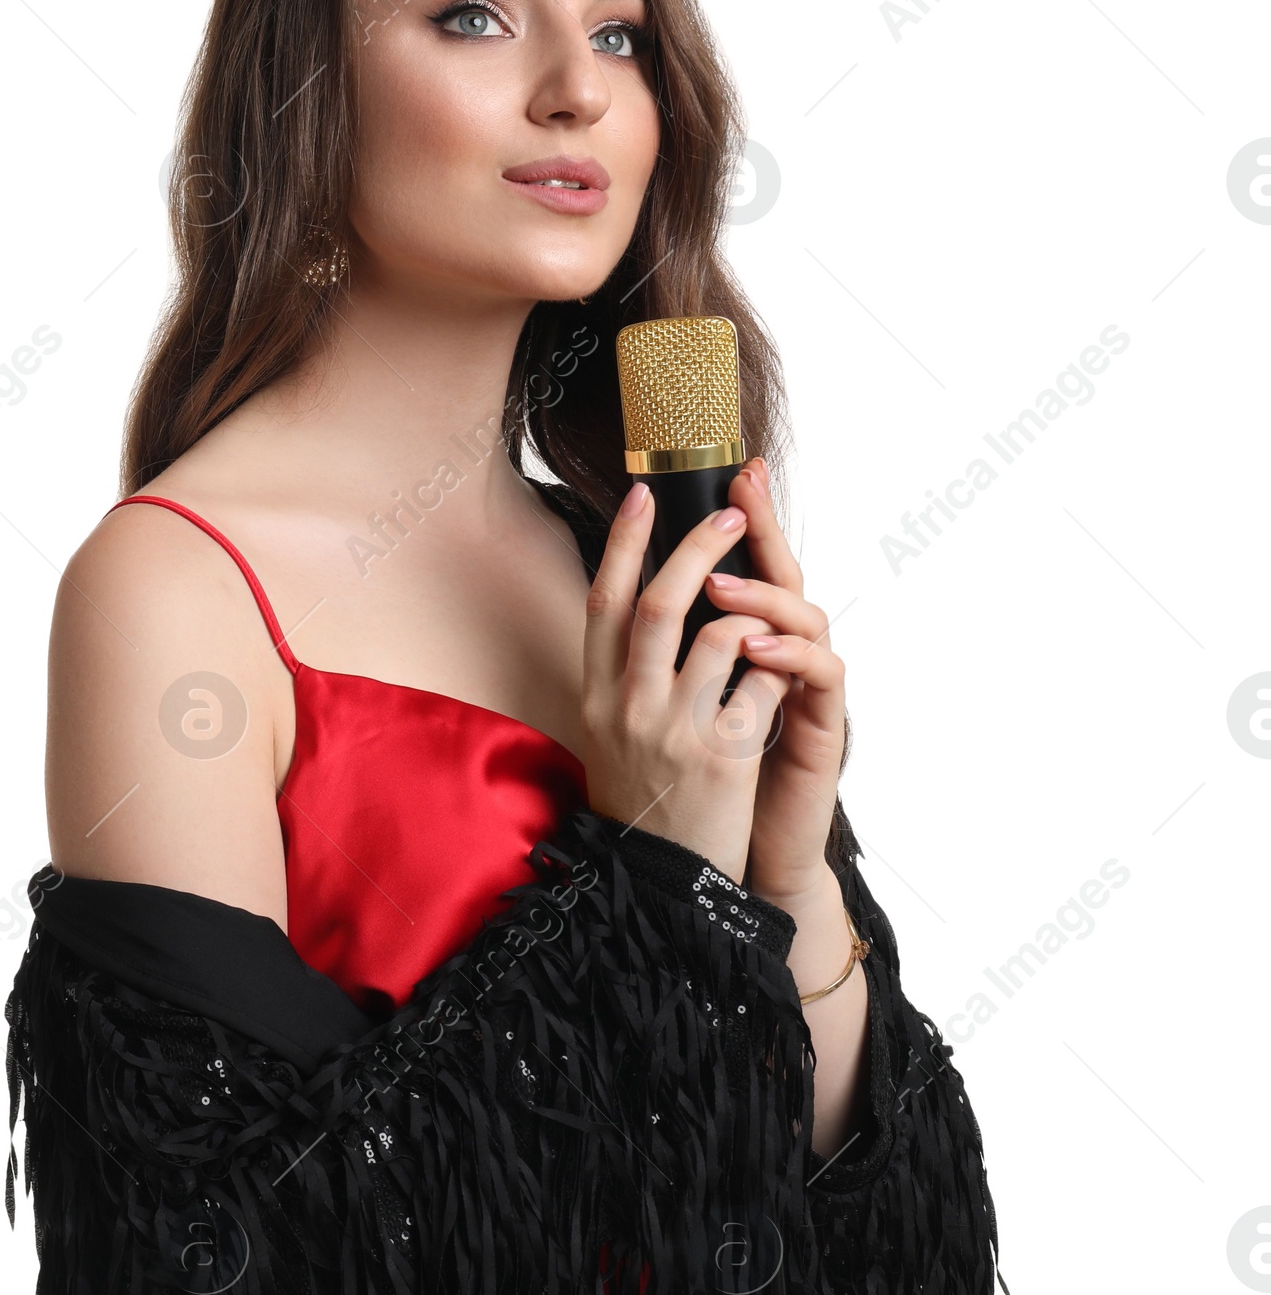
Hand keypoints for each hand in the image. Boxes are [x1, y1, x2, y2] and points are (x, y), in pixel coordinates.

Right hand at [579, 477, 786, 883]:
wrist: (664, 884)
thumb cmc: (643, 801)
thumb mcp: (611, 735)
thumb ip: (624, 674)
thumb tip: (649, 602)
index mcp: (595, 695)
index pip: (604, 600)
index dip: (625, 542)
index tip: (645, 494)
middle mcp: (627, 706)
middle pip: (658, 603)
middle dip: (697, 547)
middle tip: (730, 513)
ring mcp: (674, 731)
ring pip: (716, 635)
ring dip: (750, 605)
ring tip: (771, 597)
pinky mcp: (722, 758)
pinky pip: (760, 687)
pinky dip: (775, 665)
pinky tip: (782, 666)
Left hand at [704, 458, 845, 903]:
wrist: (742, 860)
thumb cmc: (708, 781)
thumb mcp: (679, 705)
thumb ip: (673, 653)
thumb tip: (629, 596)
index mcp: (745, 644)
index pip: (744, 568)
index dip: (741, 521)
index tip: (728, 470)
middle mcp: (781, 655)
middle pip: (782, 575)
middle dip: (762, 529)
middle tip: (737, 495)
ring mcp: (805, 689)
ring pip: (806, 616)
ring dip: (762, 595)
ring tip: (722, 584)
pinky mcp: (821, 727)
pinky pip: (818, 677)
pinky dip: (788, 657)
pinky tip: (757, 648)